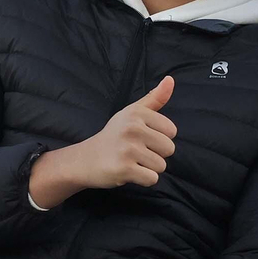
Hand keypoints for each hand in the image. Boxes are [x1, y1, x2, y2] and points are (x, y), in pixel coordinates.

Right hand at [29, 76, 177, 207]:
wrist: (85, 159)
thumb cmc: (114, 135)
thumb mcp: (133, 112)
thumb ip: (154, 98)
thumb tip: (170, 79)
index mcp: (137, 113)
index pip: (171, 131)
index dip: (160, 138)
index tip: (142, 138)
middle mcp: (132, 128)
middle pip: (169, 149)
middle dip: (156, 155)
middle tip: (136, 152)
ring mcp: (128, 149)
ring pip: (161, 166)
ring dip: (149, 168)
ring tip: (131, 161)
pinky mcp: (124, 169)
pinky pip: (152, 179)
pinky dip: (143, 180)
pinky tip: (128, 172)